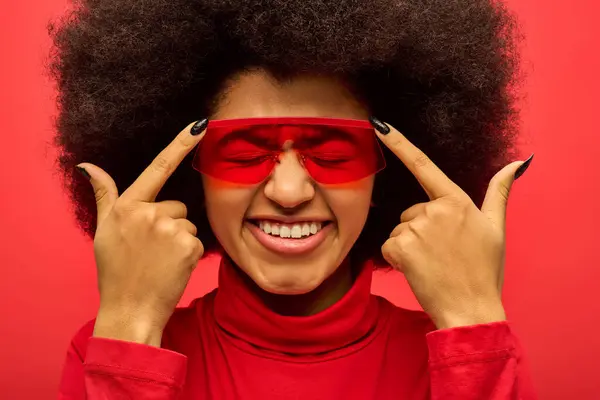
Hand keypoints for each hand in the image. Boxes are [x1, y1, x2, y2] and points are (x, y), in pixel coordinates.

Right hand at [78, 119, 207, 345]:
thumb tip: (88, 167)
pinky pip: (197, 239)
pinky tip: (172, 266)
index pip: (158, 168)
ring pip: (187, 222)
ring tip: (160, 259)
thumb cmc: (116, 271)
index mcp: (128, 206)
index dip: (180, 144)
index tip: (200, 125)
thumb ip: (105, 196)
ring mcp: (171, 229)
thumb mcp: (104, 231)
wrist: (130, 309)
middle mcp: (149, 213)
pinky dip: (188, 252)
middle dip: (169, 221)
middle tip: (152, 248)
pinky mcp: (189, 246)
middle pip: (177, 205)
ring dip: (179, 237)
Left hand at [373, 121, 531, 329]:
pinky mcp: (401, 247)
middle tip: (441, 252)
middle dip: (420, 228)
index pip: (423, 165)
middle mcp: (435, 210)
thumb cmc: (484, 269)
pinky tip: (418, 269)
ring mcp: (417, 228)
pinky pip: (389, 245)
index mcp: (456, 201)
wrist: (471, 308)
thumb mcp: (496, 227)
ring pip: (400, 228)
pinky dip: (398, 257)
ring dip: (410, 245)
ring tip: (432, 262)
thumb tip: (516, 162)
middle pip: (411, 211)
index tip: (379, 125)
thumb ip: (498, 191)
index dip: (399, 143)